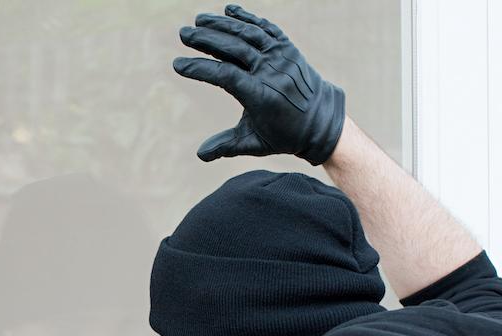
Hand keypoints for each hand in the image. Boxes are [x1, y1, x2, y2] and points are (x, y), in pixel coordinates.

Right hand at [173, 4, 344, 164]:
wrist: (322, 121)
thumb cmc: (284, 136)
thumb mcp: (255, 144)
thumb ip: (226, 146)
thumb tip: (200, 155)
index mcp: (262, 96)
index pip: (225, 76)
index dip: (200, 69)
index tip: (178, 65)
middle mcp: (272, 72)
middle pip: (235, 49)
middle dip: (207, 40)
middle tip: (183, 34)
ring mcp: (281, 57)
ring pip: (249, 34)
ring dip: (222, 25)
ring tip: (199, 20)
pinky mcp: (287, 48)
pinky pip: (266, 28)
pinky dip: (248, 18)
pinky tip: (229, 10)